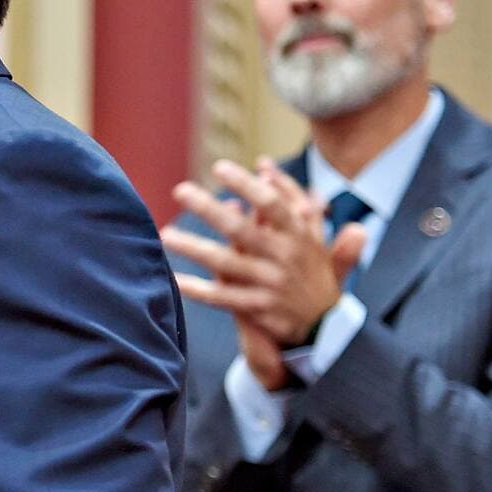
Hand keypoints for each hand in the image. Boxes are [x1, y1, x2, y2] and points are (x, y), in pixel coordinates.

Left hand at [161, 159, 367, 388]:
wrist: (326, 325)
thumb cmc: (312, 270)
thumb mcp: (314, 233)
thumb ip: (293, 199)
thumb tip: (265, 165)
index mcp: (298, 235)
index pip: (272, 204)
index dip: (246, 185)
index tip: (220, 167)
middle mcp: (284, 257)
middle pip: (242, 230)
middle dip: (209, 209)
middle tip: (180, 190)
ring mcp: (270, 283)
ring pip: (226, 263)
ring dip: (194, 248)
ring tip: (165, 235)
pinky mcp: (258, 309)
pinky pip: (223, 298)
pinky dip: (199, 290)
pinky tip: (176, 280)